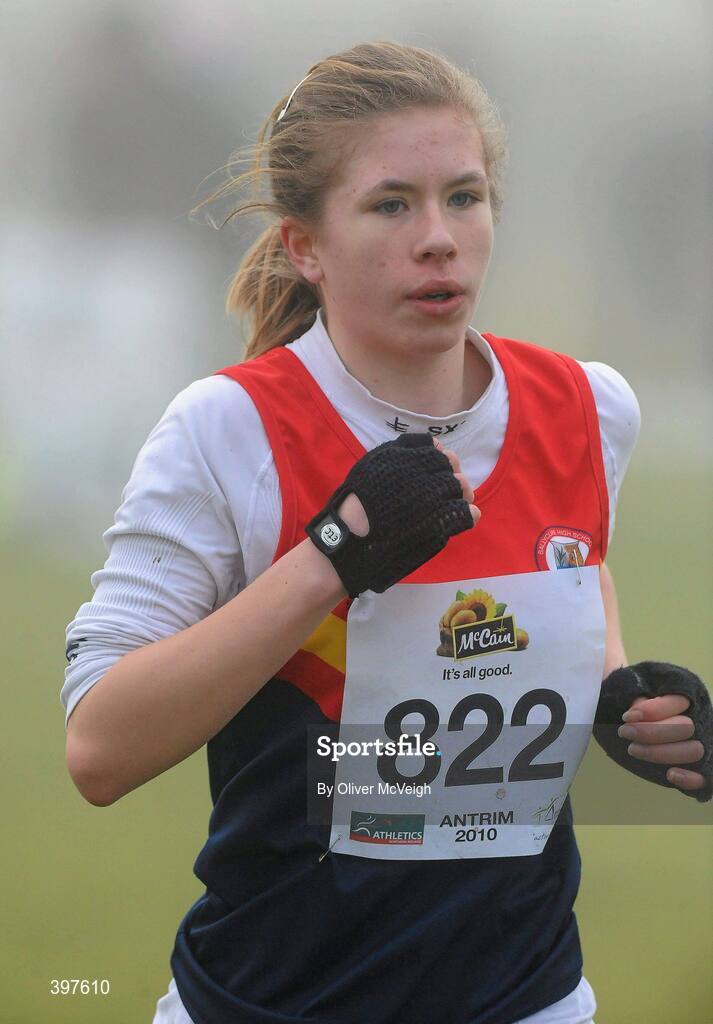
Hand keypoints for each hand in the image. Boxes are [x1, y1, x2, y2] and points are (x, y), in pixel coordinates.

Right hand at [337, 437, 479, 534]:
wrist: (351, 540)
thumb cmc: (356, 504)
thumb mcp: (373, 465)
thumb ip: (399, 451)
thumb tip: (432, 444)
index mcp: (406, 458)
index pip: (438, 451)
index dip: (440, 462)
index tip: (435, 473)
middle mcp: (423, 474)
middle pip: (453, 466)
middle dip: (451, 477)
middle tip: (443, 492)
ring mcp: (434, 500)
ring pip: (463, 488)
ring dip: (460, 495)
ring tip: (450, 506)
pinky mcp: (440, 525)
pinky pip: (468, 513)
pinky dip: (466, 515)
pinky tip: (456, 520)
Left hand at [618, 694, 705, 793]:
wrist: (643, 734)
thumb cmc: (641, 714)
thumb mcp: (638, 699)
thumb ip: (639, 702)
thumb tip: (635, 715)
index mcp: (687, 701)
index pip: (677, 702)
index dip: (653, 710)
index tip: (627, 717)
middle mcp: (699, 723)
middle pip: (685, 726)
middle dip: (651, 731)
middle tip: (625, 732)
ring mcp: (701, 747)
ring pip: (693, 750)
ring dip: (660, 752)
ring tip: (632, 749)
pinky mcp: (700, 771)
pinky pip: (703, 778)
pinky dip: (689, 778)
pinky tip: (670, 774)